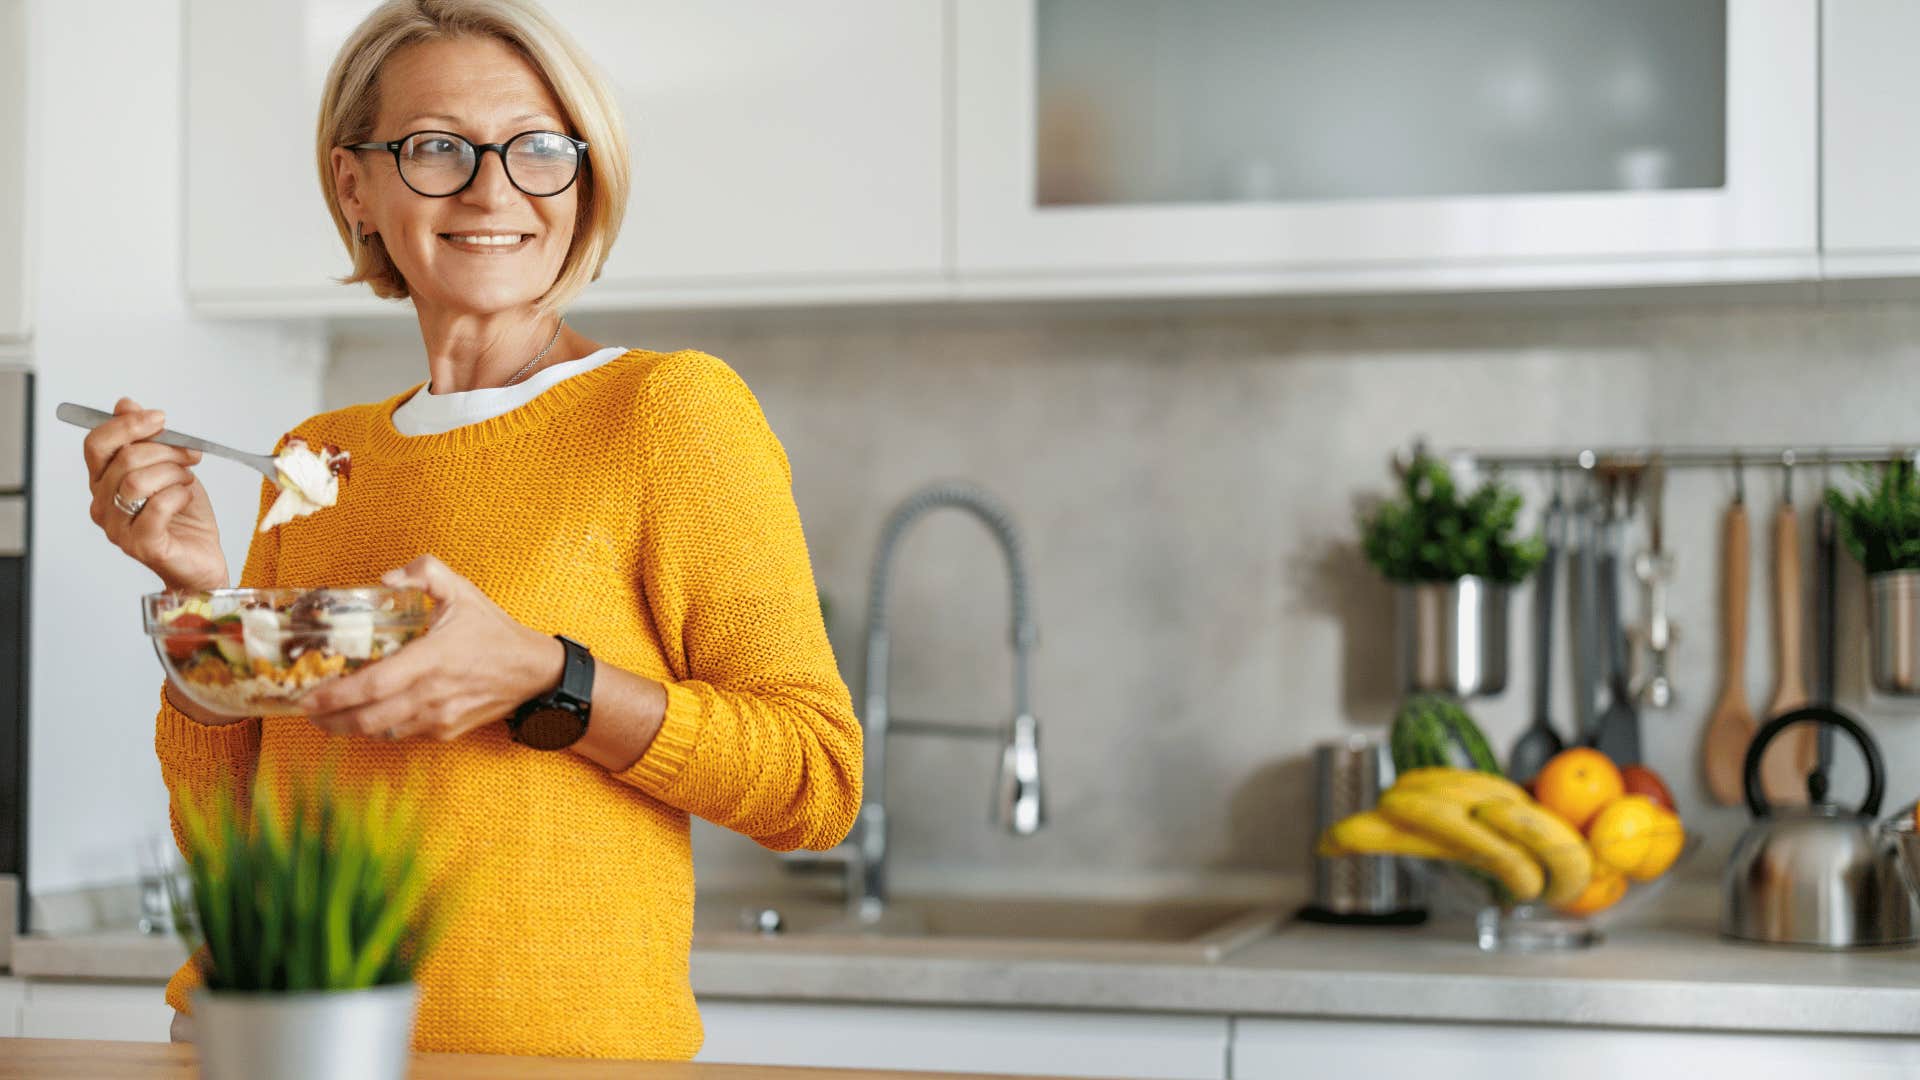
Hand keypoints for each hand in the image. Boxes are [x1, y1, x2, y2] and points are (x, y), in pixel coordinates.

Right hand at [82, 398, 226, 591]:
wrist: (201, 559)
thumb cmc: (184, 516)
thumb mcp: (169, 467)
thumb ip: (146, 439)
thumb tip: (124, 404)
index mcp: (104, 483)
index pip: (96, 444)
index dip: (127, 425)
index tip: (161, 418)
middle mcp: (103, 505)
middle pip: (122, 460)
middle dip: (165, 449)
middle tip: (191, 454)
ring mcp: (118, 528)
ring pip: (136, 482)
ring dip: (172, 472)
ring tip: (188, 479)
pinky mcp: (141, 546)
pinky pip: (156, 507)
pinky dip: (178, 494)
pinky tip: (187, 496)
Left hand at [300, 555, 562, 741]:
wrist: (532, 671)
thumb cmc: (492, 630)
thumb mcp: (462, 590)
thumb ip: (424, 573)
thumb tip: (386, 579)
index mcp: (432, 658)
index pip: (373, 684)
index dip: (335, 695)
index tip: (308, 697)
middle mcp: (432, 694)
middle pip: (367, 719)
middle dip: (329, 719)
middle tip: (307, 711)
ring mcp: (439, 717)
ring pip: (381, 731)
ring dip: (350, 727)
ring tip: (330, 717)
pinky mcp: (447, 731)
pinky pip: (403, 734)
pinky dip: (381, 728)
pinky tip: (371, 716)